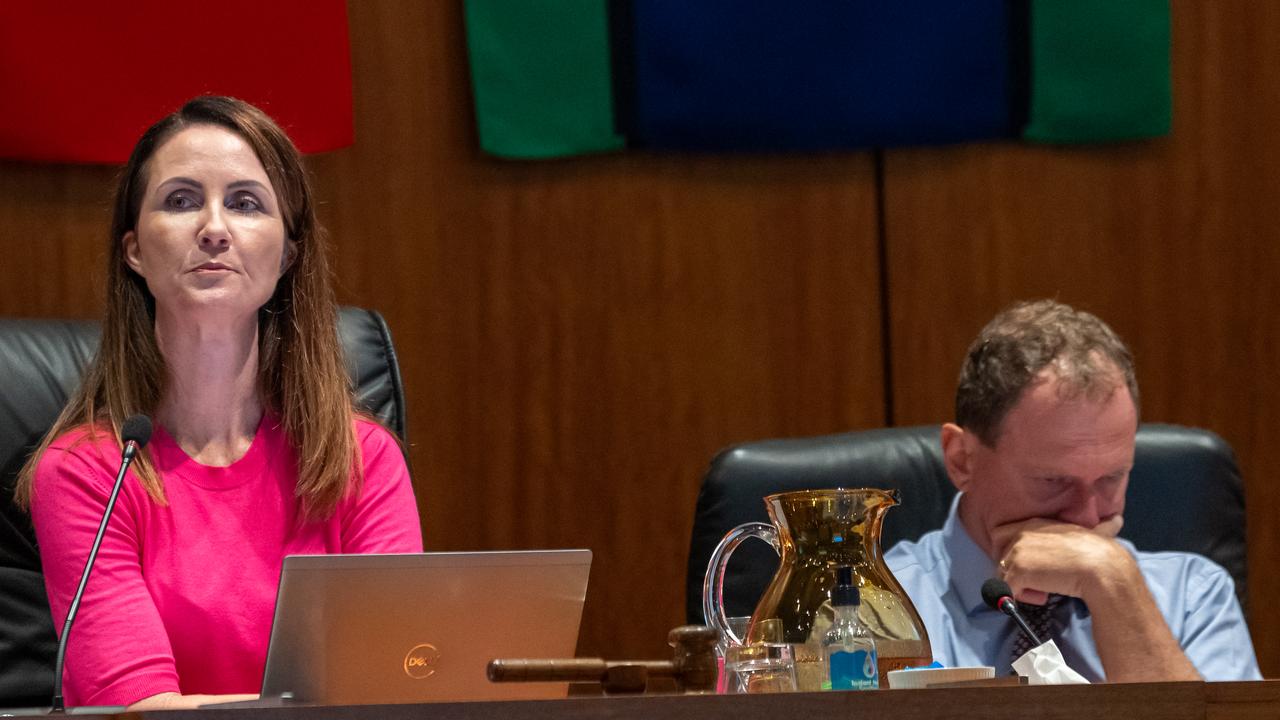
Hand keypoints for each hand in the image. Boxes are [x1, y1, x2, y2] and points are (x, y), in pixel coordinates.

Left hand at [992, 515, 1132, 604]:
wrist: (1102, 567)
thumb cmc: (1101, 553)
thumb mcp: (1090, 532)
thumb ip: (1094, 527)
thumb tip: (1117, 521)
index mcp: (1034, 523)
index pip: (1002, 533)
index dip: (1010, 550)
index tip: (1029, 564)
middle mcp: (1020, 533)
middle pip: (997, 552)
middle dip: (1009, 567)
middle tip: (1032, 579)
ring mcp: (1016, 552)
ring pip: (1002, 573)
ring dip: (1019, 584)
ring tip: (1044, 589)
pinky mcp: (1017, 571)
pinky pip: (1007, 589)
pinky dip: (1022, 596)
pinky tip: (1043, 597)